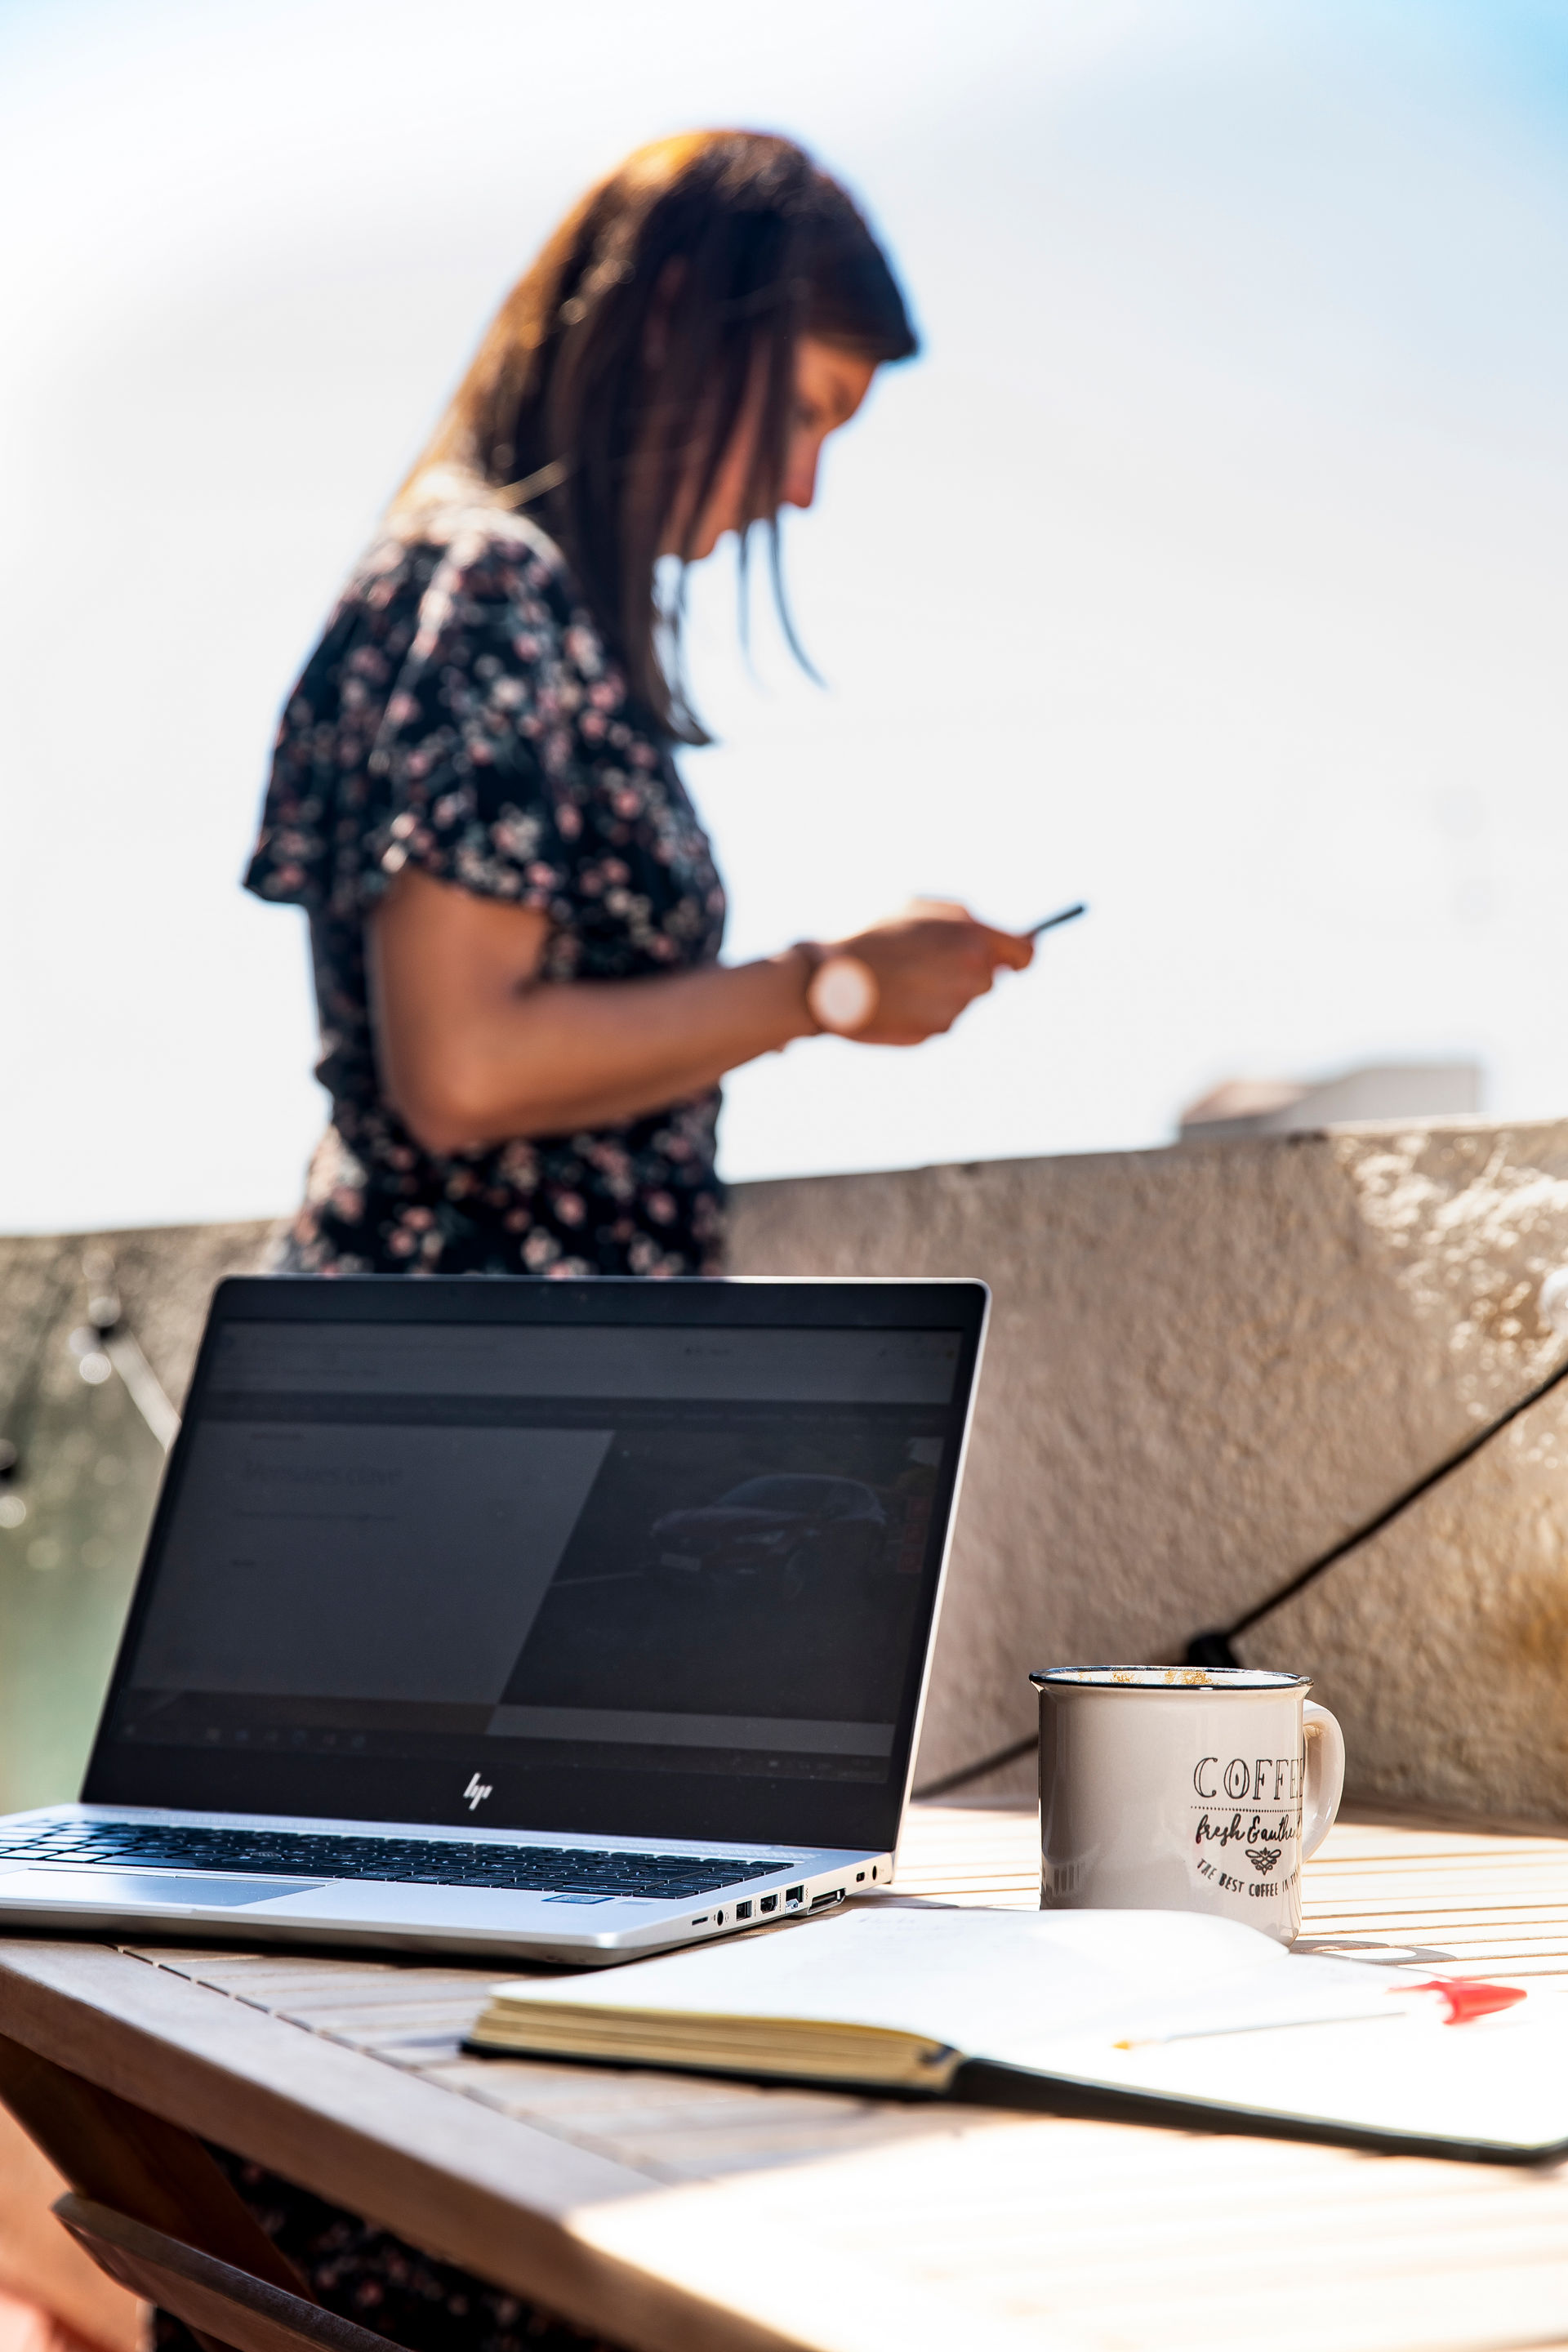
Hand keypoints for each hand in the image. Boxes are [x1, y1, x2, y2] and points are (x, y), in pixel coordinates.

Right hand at [823, 898, 1033, 1045]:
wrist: (835, 978)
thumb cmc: (873, 937)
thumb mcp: (919, 911)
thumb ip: (962, 922)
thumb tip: (995, 943)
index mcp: (972, 934)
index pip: (1024, 952)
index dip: (1020, 957)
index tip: (1013, 963)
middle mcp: (973, 969)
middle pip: (990, 980)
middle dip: (968, 974)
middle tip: (928, 968)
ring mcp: (959, 1000)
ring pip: (965, 999)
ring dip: (944, 992)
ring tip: (905, 982)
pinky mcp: (942, 1026)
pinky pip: (945, 1018)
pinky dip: (927, 1011)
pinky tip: (899, 1001)